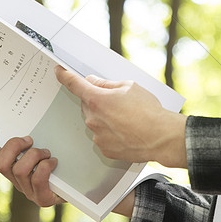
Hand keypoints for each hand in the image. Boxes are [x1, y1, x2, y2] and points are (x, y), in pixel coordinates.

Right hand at [0, 126, 64, 207]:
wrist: (78, 185)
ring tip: (46, 153)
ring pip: (20, 170)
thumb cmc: (58, 163)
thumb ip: (31, 140)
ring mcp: (28, 192)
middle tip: (29, 140)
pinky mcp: (42, 199)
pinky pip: (37, 179)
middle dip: (14, 146)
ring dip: (34, 155)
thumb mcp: (42, 148)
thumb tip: (27, 120)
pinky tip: (54, 162)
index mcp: (12, 169)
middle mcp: (16, 182)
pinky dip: (46, 166)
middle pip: (1, 164)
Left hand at [56, 66, 187, 168]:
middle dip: (98, 101)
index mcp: (97, 100)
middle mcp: (93, 119)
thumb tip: (93, 82)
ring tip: (127, 119)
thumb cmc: (148, 111)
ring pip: (95, 121)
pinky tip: (126, 131)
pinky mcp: (104, 149)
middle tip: (118, 102)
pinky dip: (111, 132)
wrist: (161, 137)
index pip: (74, 84)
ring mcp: (97, 136)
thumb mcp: (129, 87)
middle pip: (87, 104)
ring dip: (105, 118)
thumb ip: (106, 84)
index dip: (64, 75)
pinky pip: (102, 136)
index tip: (59, 72)